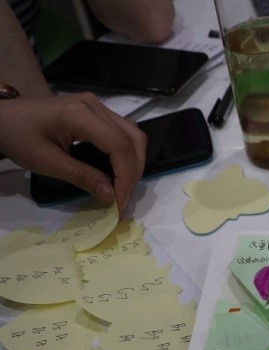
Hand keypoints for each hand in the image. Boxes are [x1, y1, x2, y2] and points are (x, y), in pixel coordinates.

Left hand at [0, 93, 146, 211]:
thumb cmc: (19, 137)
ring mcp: (97, 106)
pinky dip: (127, 154)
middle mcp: (95, 106)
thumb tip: (111, 195)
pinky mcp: (97, 111)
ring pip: (134, 135)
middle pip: (133, 140)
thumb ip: (81, 177)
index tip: (119, 202)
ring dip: (134, 164)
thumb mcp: (46, 162)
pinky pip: (124, 132)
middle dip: (133, 173)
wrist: (3, 117)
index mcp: (80, 114)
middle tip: (122, 199)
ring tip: (123, 187)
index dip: (126, 177)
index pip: (120, 146)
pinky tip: (118, 171)